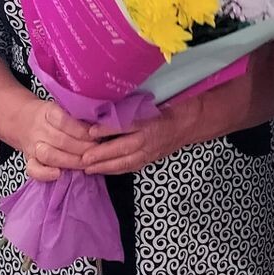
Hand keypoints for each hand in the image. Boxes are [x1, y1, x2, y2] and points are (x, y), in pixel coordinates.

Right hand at [17, 99, 95, 181]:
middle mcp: (39, 129)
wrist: (22, 119)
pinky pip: (33, 169)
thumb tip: (101, 124)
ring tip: (86, 163)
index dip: (81, 130)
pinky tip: (59, 174)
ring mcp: (33, 146)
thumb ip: (78, 116)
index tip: (96, 135)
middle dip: (82, 148)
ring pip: (49, 155)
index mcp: (48, 112)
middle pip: (60, 140)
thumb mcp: (62, 107)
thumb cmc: (51, 115)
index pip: (64, 121)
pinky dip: (45, 174)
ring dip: (70, 161)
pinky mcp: (29, 160)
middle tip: (97, 151)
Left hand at [80, 101, 196, 174]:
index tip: (90, 130)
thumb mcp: (150, 103)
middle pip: (123, 148)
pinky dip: (116, 170)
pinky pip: (131, 167)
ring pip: (126, 162)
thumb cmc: (168, 108)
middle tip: (83, 159)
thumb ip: (130, 107)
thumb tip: (104, 108)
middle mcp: (148, 139)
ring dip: (105, 167)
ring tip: (88, 169)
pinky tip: (103, 171)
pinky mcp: (150, 159)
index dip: (107, 129)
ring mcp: (150, 152)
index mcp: (148, 122)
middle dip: (102, 155)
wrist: (189, 124)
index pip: (125, 126)